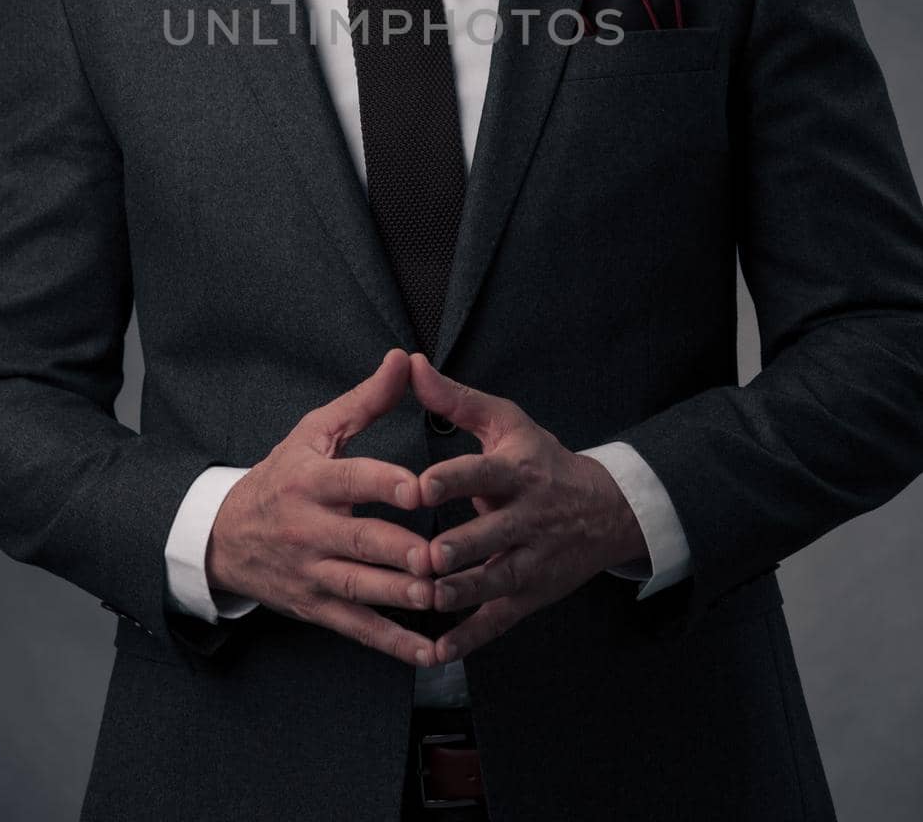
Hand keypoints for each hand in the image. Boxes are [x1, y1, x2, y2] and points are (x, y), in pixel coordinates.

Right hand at [205, 348, 438, 666]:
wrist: (224, 535)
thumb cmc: (283, 474)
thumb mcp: (315, 431)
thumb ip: (366, 400)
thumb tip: (406, 359)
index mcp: (312, 480)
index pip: (352, 480)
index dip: (385, 484)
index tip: (420, 489)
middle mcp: (309, 528)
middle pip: (359, 541)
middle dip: (400, 551)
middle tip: (440, 556)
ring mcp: (312, 572)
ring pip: (360, 588)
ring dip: (399, 597)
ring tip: (437, 598)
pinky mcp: (315, 607)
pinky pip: (357, 627)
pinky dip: (392, 642)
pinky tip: (428, 649)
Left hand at [409, 353, 647, 663]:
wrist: (606, 510)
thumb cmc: (541, 459)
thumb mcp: (506, 422)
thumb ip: (454, 399)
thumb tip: (410, 363)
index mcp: (519, 472)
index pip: (485, 474)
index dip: (454, 481)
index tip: (421, 486)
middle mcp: (529, 518)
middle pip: (493, 535)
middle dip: (460, 547)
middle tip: (424, 556)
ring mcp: (532, 561)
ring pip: (497, 581)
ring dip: (462, 593)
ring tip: (427, 598)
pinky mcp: (530, 595)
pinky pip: (499, 620)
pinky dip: (470, 638)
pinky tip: (437, 652)